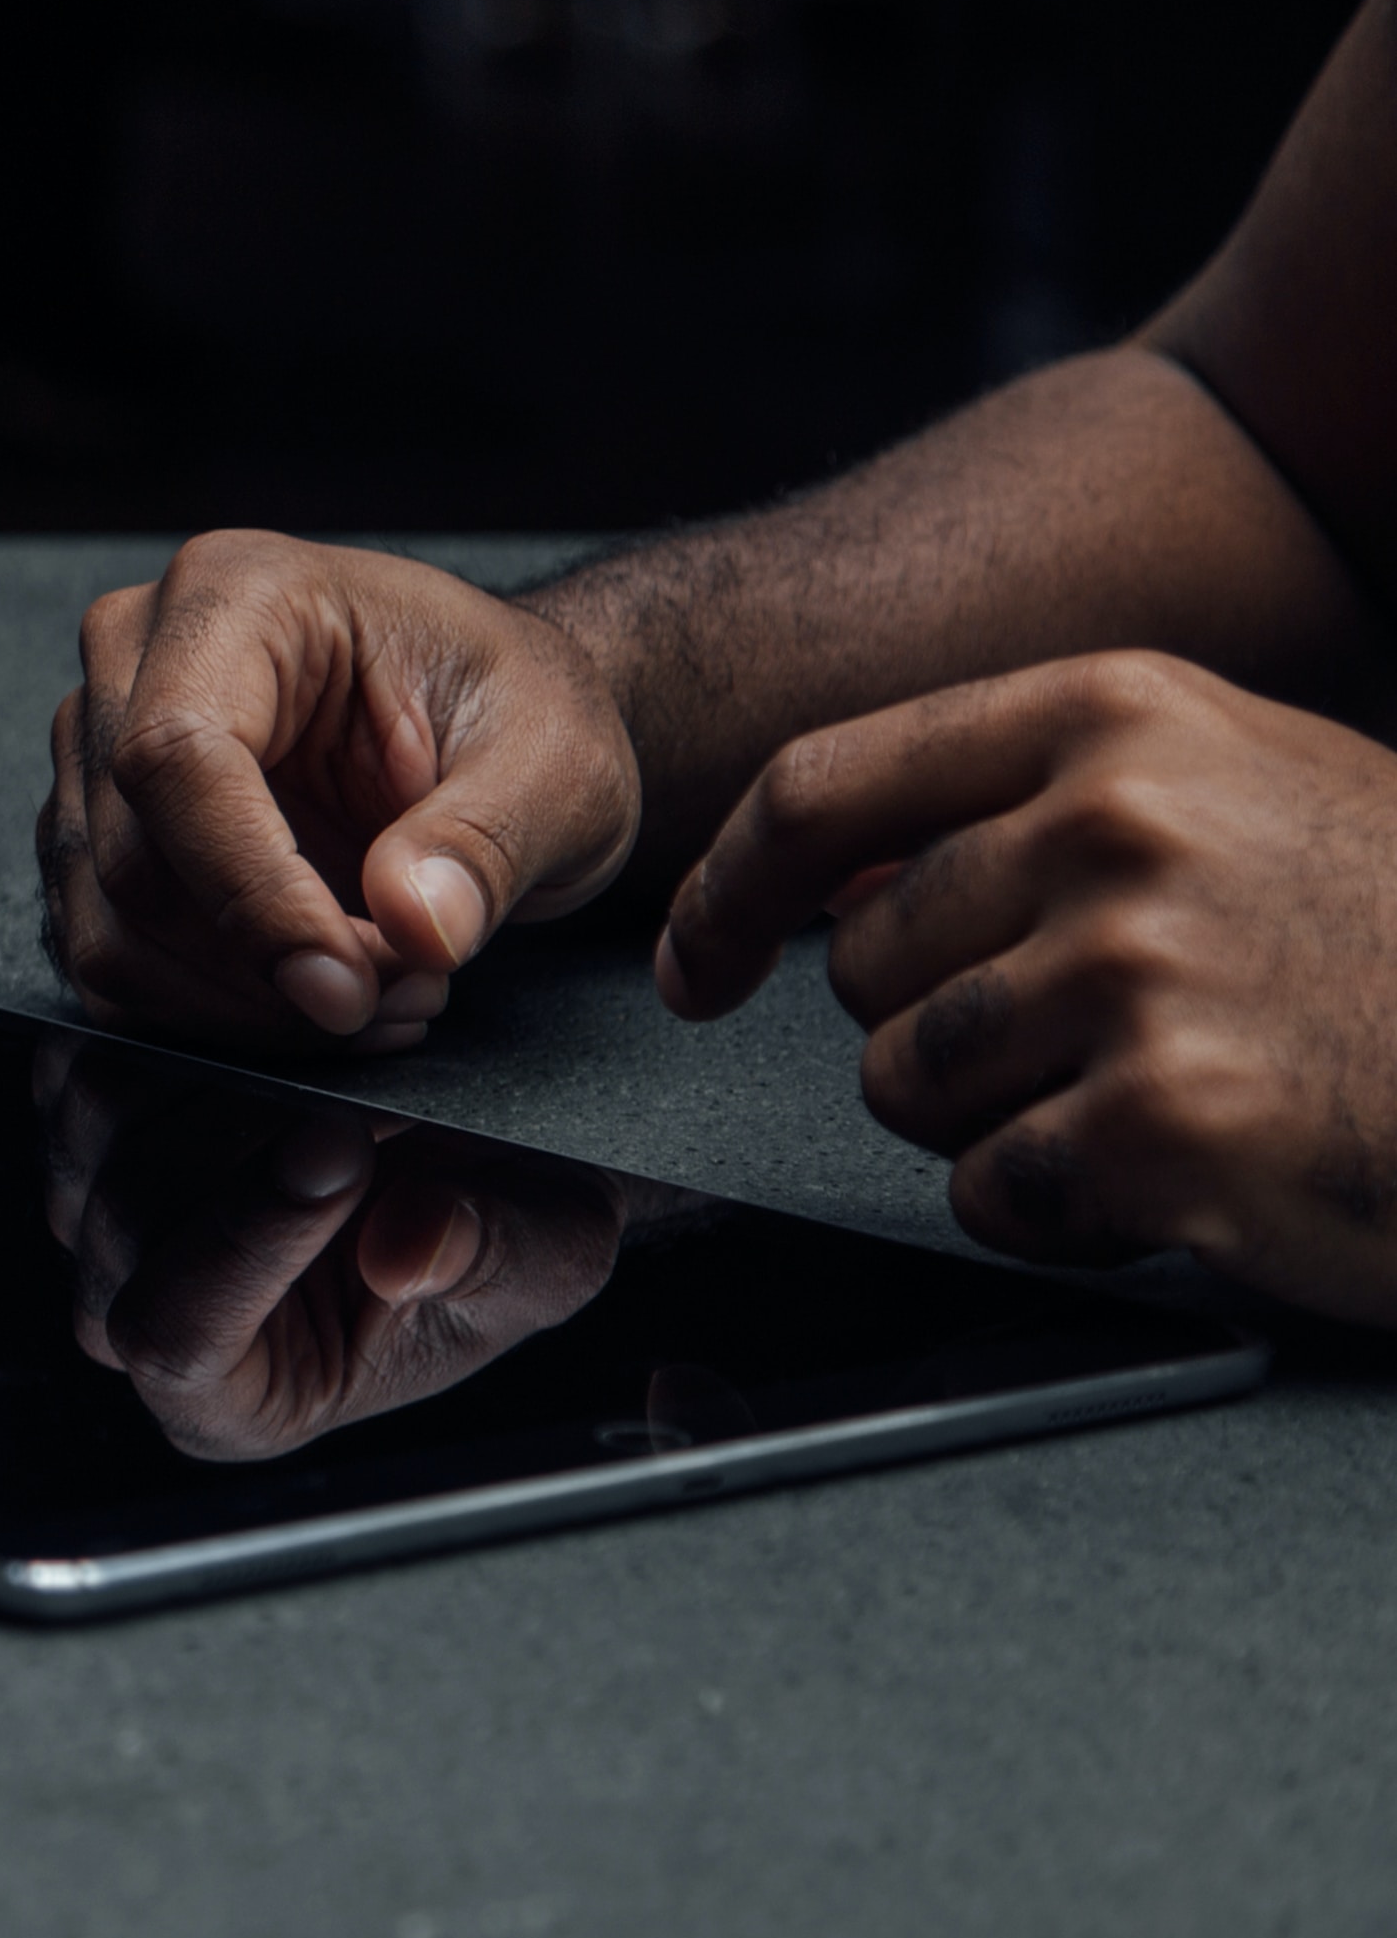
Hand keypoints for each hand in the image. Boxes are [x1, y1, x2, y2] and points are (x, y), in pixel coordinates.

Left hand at [39, 1042, 638, 1458]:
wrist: (483, 1132)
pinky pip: (109, 1029)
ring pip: (108, 1106)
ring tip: (368, 1015)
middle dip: (260, 1117)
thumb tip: (404, 1252)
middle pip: (129, 1205)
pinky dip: (206, 995)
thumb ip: (489, 1261)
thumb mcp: (549, 1254)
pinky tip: (309, 982)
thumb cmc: (509, 1226)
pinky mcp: (88, 1097)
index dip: (244, 1239)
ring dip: (239, 1044)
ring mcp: (93, 1197)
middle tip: (390, 1050)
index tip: (338, 1143)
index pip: (175, 1335)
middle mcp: (131, 1303)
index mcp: (226, 1400)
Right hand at [42, 532, 642, 1052]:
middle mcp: (135, 659)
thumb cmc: (508, 707)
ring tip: (383, 990)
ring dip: (248, 1004)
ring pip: (111, 931)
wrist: (488, 725)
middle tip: (409, 986)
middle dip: (271, 964)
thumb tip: (417, 924)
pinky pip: (117, 963)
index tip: (345, 989)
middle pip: (133, 857)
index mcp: (237, 596)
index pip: (178, 753)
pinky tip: (322, 994)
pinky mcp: (100, 836)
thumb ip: (485, 840)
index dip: (249, 891)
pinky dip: (219, 1013)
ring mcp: (100, 751)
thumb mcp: (556, 763)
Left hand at [655, 650, 1396, 1317]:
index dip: (726, 890)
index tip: (696, 963)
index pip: (820, 791)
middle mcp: (1113, 826)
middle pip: (862, 968)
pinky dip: (1065, 1218)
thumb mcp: (1240, 792)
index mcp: (1116, 719)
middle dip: (938, 1034)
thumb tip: (839, 887)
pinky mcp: (1165, 1124)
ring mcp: (1138, 974)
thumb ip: (1040, 806)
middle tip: (1102, 1050)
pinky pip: (995, 1197)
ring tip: (1161, 1104)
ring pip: (906, 1088)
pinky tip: (1184, 1183)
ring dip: (1004, 1129)